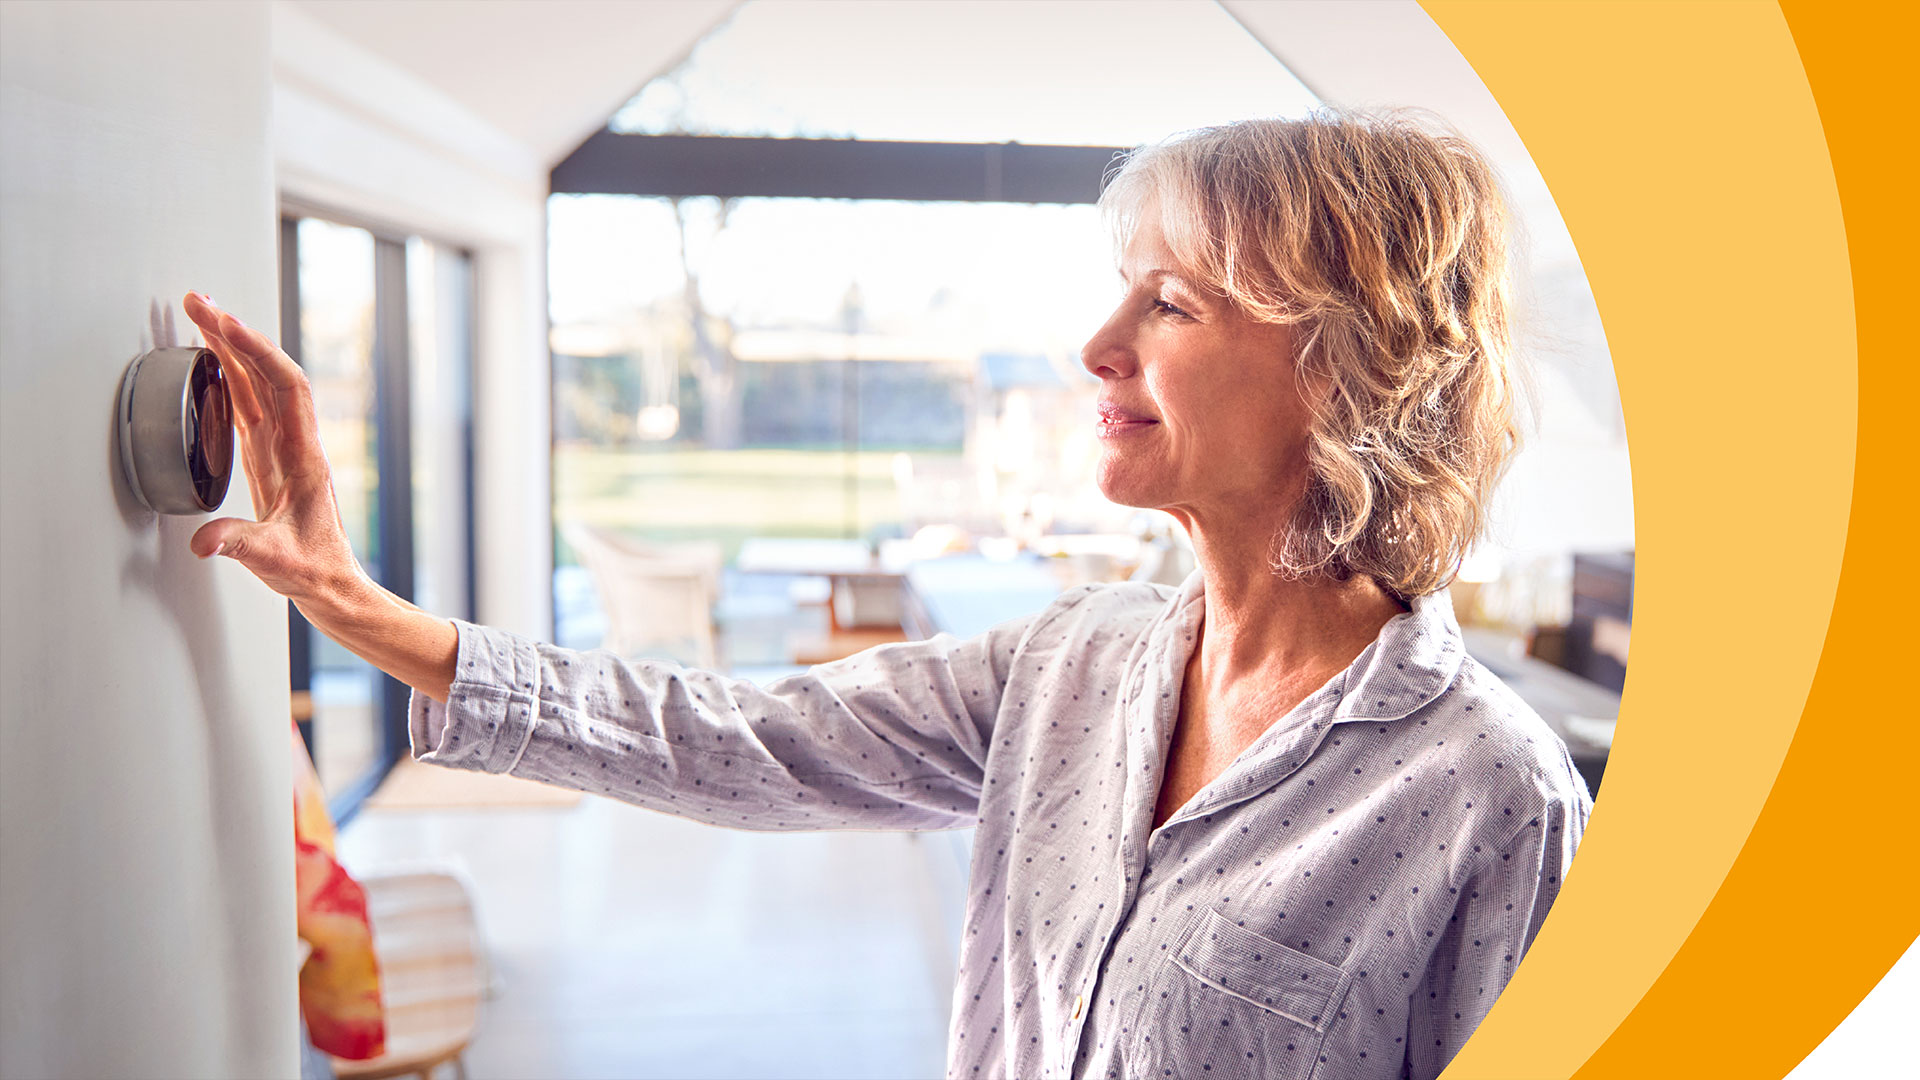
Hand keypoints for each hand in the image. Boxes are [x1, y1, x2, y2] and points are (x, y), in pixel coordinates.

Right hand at [181, 292, 367, 610]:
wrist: (331, 583)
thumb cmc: (314, 569)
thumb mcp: (275, 561)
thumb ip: (240, 547)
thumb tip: (204, 542)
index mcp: (304, 456)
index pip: (286, 387)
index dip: (258, 353)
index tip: (226, 325)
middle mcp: (295, 444)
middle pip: (268, 374)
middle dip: (235, 334)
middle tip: (198, 302)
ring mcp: (282, 449)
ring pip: (257, 385)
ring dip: (231, 349)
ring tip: (200, 315)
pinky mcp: (268, 459)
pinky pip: (249, 405)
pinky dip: (229, 378)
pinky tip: (213, 362)